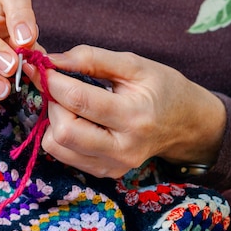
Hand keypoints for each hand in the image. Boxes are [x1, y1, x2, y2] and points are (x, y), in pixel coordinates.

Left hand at [36, 45, 225, 177]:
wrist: (187, 124)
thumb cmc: (162, 88)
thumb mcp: (134, 64)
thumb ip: (91, 58)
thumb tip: (51, 60)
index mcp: (134, 116)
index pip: (79, 100)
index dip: (53, 81)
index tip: (42, 65)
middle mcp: (123, 147)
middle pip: (64, 130)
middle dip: (52, 102)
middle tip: (58, 85)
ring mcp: (113, 165)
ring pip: (57, 146)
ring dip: (53, 119)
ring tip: (68, 103)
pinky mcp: (104, 172)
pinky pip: (63, 155)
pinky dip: (59, 134)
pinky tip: (75, 119)